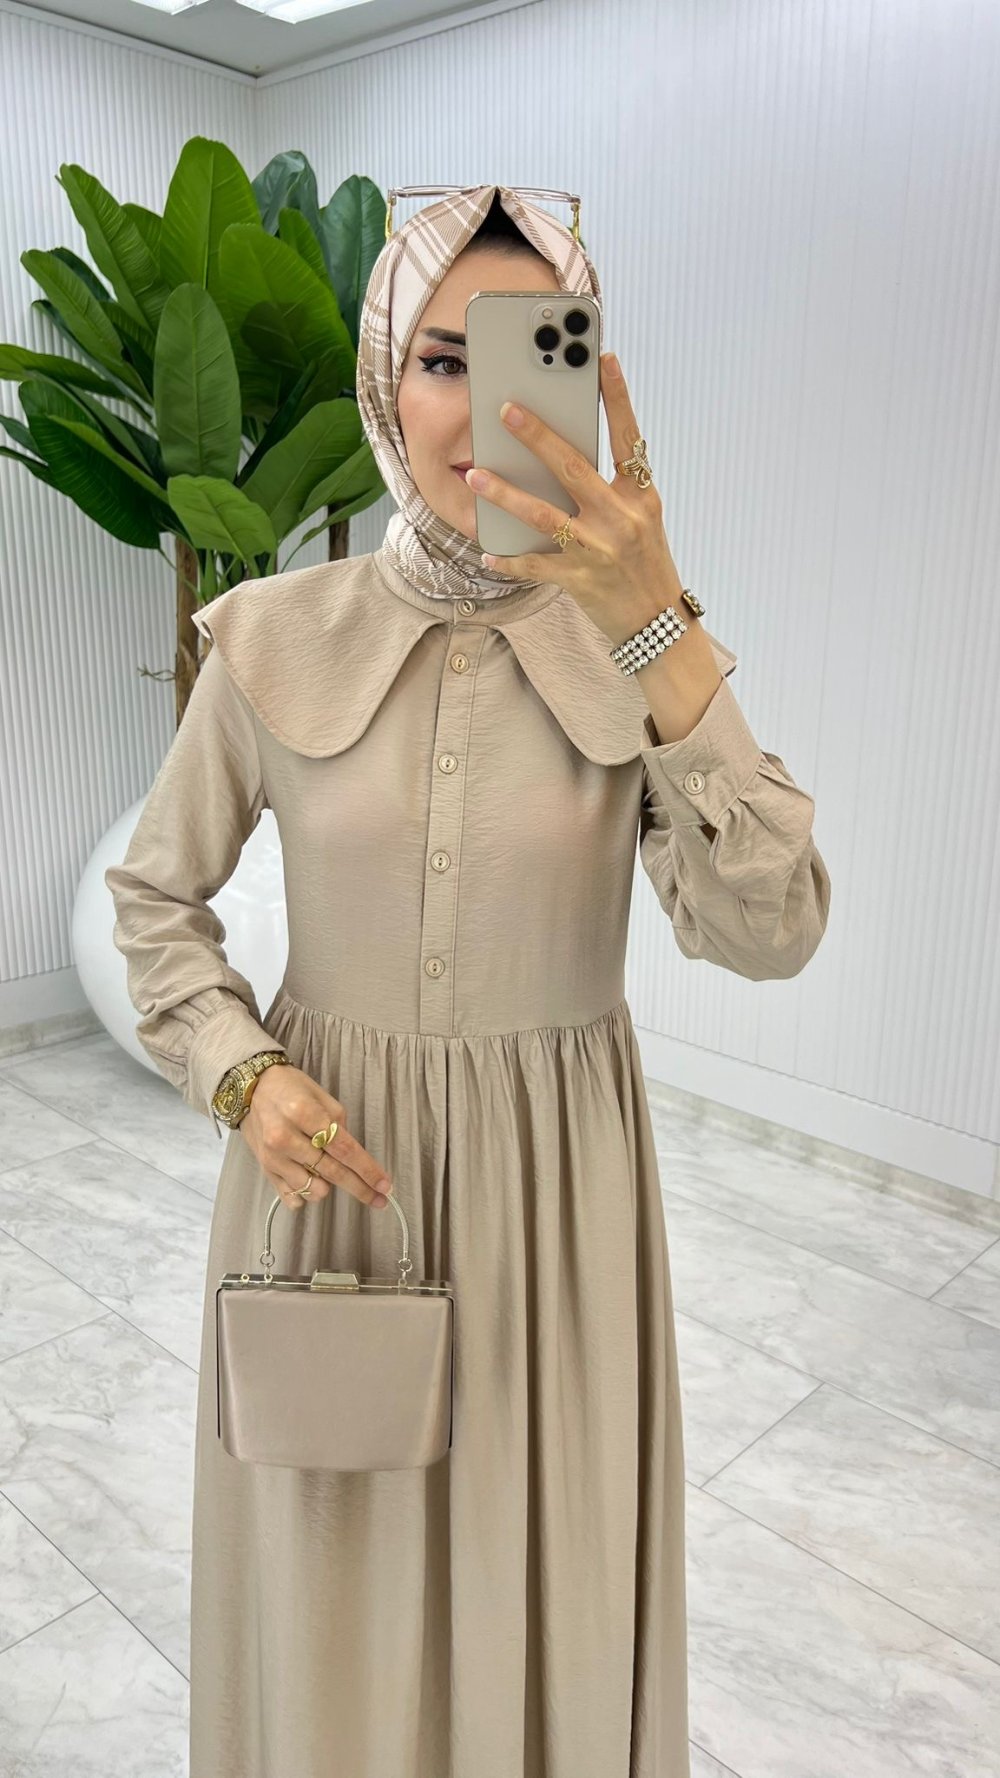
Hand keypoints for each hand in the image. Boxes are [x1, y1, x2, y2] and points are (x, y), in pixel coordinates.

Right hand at [239, 1064, 392, 1211]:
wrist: (250, 1089)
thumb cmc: (290, 1088)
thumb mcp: (321, 1095)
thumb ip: (340, 1125)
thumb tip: (354, 1156)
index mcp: (303, 1113)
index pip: (344, 1149)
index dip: (367, 1170)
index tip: (385, 1185)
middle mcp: (286, 1138)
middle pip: (332, 1172)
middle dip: (360, 1188)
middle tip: (380, 1200)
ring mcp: (273, 1157)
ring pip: (314, 1190)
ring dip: (329, 1186)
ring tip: (329, 1170)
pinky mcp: (265, 1170)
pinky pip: (293, 1197)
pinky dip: (307, 1194)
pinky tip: (311, 1180)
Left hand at [466, 352, 684, 645]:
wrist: (657, 623)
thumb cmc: (645, 563)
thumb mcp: (642, 517)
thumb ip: (614, 486)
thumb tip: (567, 451)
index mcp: (640, 496)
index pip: (629, 437)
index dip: (617, 397)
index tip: (602, 359)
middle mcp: (621, 519)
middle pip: (574, 468)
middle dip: (537, 436)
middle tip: (506, 409)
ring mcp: (599, 551)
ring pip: (544, 516)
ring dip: (507, 493)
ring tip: (477, 474)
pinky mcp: (580, 581)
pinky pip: (535, 567)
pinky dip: (509, 560)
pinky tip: (487, 551)